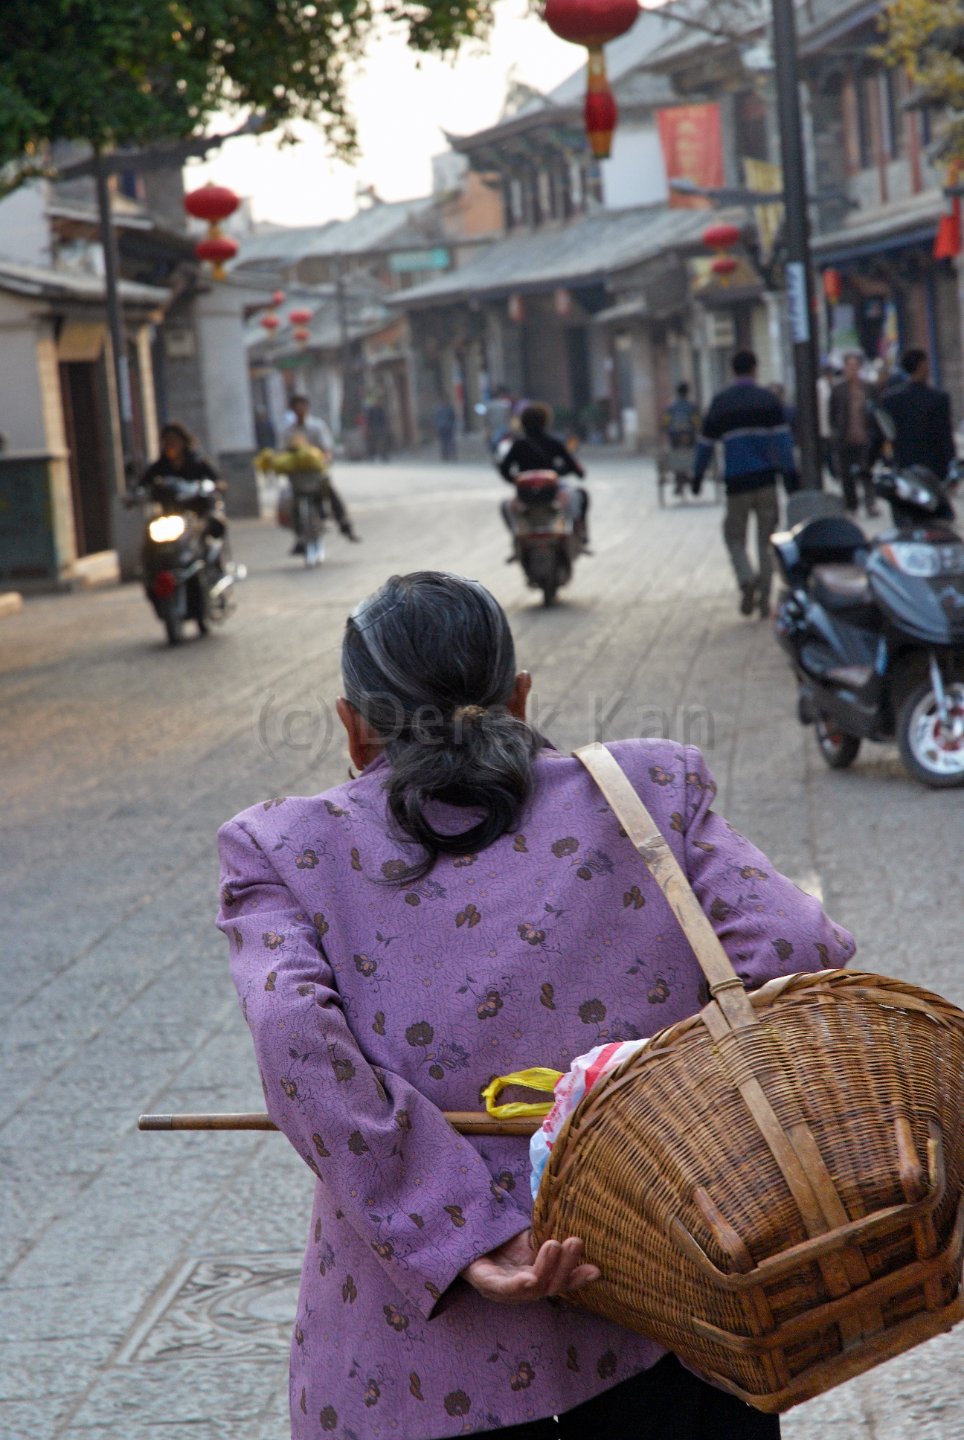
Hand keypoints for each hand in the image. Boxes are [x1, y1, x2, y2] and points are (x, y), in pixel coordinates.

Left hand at [461, 1229, 600, 1304]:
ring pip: (532, 1287)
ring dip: (546, 1268)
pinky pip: (504, 1288)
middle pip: (550, 1285)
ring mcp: (505, 1290)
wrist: (463, 1239)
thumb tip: (576, 1214)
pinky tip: (529, 1278)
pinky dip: (518, 1285)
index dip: (578, 1277)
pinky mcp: (485, 1284)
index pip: (560, 1280)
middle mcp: (523, 1288)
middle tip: (576, 1241)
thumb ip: (548, 1233)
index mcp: (536, 1276)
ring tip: (554, 1244)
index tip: (596, 1269)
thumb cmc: (500, 1240)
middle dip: (566, 1265)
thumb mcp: (528, 1235)